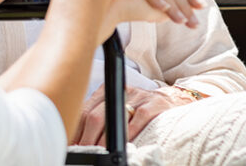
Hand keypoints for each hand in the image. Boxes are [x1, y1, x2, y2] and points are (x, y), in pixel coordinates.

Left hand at [72, 84, 198, 145]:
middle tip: (84, 153)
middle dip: (87, 138)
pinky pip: (137, 120)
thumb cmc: (140, 109)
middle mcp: (120, 92)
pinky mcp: (153, 104)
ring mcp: (137, 97)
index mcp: (107, 91)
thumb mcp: (118, 108)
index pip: (84, 110)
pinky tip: (123, 147)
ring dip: (103, 140)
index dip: (76, 129)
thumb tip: (80, 139)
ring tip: (99, 153)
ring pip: (113, 118)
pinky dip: (128, 135)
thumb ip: (101, 118)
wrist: (173, 100)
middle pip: (95, 115)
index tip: (72, 145)